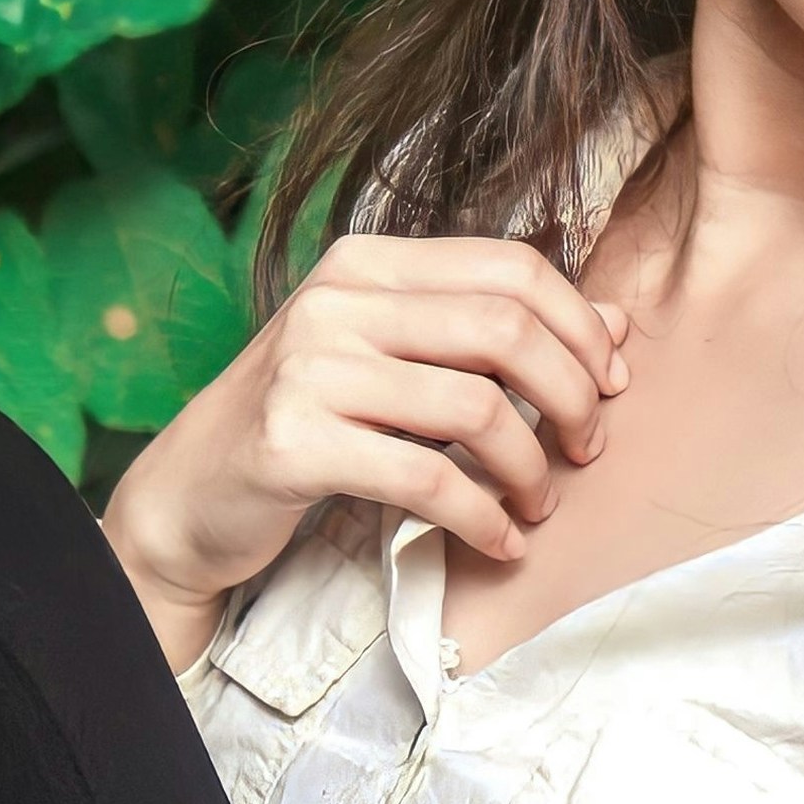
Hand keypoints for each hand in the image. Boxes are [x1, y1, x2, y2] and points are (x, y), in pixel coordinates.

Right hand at [102, 233, 629, 667]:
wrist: (187, 498)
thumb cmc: (308, 422)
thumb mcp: (396, 359)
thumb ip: (491, 334)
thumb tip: (616, 324)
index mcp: (368, 261)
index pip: (512, 268)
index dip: (579, 326)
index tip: (610, 384)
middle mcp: (336, 301)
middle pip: (505, 330)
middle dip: (570, 397)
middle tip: (585, 451)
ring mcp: (309, 369)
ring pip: (476, 408)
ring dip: (530, 469)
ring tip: (537, 505)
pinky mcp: (293, 444)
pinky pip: (426, 479)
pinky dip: (482, 518)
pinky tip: (500, 542)